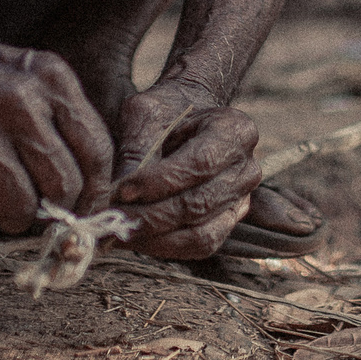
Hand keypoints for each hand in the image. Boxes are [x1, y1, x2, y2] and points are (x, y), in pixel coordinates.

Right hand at [0, 18, 115, 233]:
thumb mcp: (30, 77)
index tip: (82, 210)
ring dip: (12, 221)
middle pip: (62, 184)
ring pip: (20, 204)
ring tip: (1, 212)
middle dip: (52, 213)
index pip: (96, 152)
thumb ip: (60, 123)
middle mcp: (20, 97)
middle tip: (35, 214)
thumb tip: (87, 191)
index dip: (94, 194)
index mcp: (52, 79)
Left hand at [110, 81, 261, 259]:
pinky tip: (137, 238)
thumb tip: (119, 192)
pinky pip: (200, 246)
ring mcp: (242, 199)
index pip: (200, 163)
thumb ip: (136, 148)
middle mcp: (247, 168)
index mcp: (235, 130)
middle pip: (199, 204)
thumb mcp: (145, 114)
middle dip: (152, 216)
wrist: (185, 118)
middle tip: (114, 218)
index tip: (122, 190)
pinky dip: (166, 248)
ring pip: (201, 234)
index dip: (159, 182)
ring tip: (121, 232)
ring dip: (156, 239)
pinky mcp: (227, 223)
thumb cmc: (165, 111)